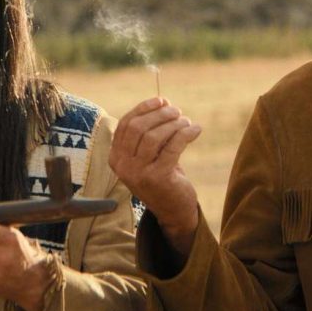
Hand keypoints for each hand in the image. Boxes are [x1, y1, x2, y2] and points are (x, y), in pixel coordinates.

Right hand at [109, 97, 202, 256]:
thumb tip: (163, 101)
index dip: (144, 108)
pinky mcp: (158, 178)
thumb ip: (151, 130)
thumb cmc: (162, 175)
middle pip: (138, 128)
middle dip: (159, 115)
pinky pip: (172, 147)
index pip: (126, 124)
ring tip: (186, 121)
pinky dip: (186, 134)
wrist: (172, 210)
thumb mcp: (150, 154)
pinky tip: (196, 130)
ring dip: (173, 124)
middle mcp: (122, 166)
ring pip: (153, 136)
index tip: (162, 100)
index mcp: (115, 157)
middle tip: (177, 111)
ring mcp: (138, 173)